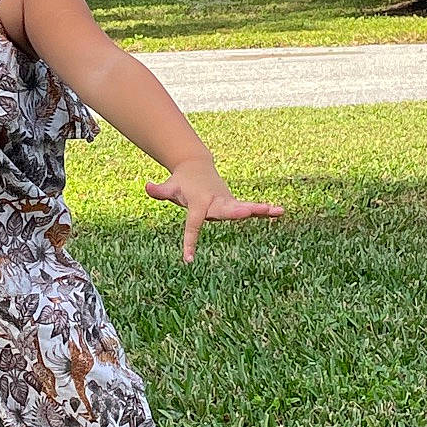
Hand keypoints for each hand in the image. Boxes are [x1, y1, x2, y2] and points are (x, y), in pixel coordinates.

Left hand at [144, 158, 284, 262]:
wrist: (196, 166)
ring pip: (243, 208)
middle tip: (248, 210)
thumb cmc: (181, 182)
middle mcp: (216, 201)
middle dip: (236, 211)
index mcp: (199, 202)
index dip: (190, 241)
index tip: (188, 259)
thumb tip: (147, 187)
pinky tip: (280, 212)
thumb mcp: (169, 186)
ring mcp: (227, 201)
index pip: (193, 224)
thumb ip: (159, 190)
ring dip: (259, 210)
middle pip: (226, 210)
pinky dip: (264, 210)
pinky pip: (250, 209)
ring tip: (277, 210)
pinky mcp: (234, 203)